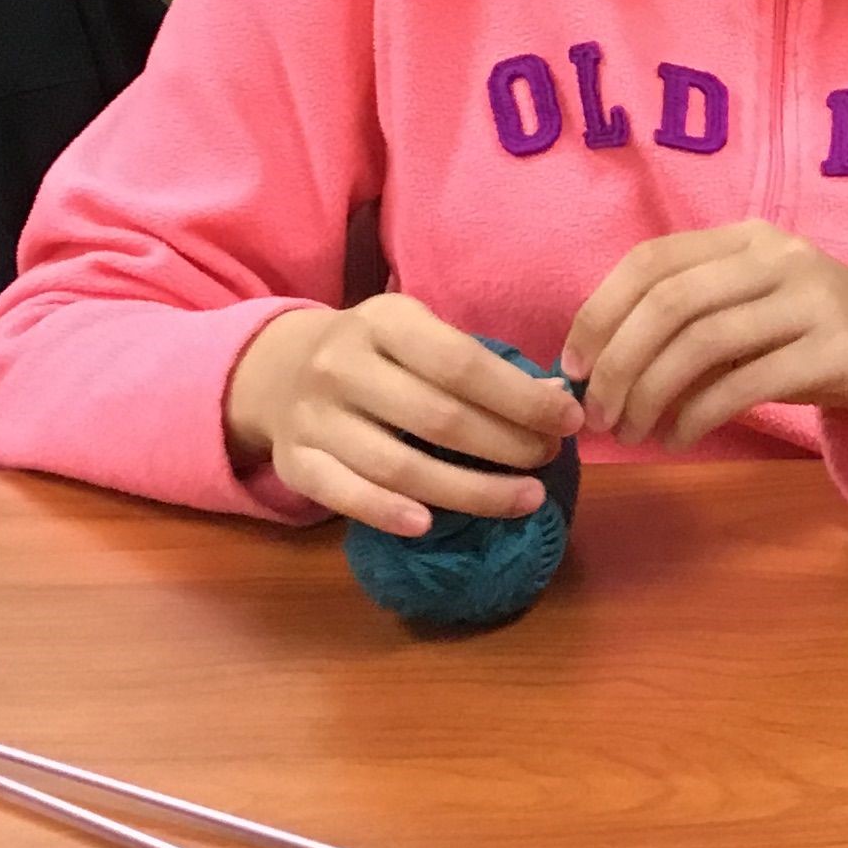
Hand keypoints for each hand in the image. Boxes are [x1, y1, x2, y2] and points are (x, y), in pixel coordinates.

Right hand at [221, 294, 573, 537]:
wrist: (278, 369)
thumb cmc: (377, 355)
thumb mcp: (422, 336)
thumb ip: (481, 366)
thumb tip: (556, 400)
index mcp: (384, 321)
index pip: (462, 364)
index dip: (521, 398)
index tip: (568, 422)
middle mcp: (342, 365)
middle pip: (437, 418)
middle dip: (505, 446)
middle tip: (547, 461)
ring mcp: (313, 417)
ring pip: (397, 466)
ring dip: (469, 491)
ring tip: (523, 500)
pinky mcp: (294, 462)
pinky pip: (342, 494)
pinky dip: (386, 512)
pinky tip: (431, 525)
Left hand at [567, 222, 847, 448]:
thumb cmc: (816, 340)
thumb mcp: (753, 317)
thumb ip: (689, 325)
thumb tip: (597, 367)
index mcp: (748, 238)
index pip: (652, 259)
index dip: (601, 311)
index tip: (575, 366)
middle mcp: (779, 256)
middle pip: (671, 301)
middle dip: (620, 363)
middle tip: (599, 415)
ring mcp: (813, 298)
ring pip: (704, 341)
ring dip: (653, 394)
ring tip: (634, 432)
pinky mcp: (839, 348)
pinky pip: (747, 382)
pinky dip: (699, 414)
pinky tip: (681, 437)